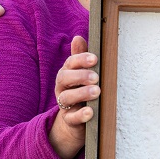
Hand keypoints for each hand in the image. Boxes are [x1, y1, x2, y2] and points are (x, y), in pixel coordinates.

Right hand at [47, 35, 99, 158]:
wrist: (74, 121)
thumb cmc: (81, 91)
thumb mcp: (81, 74)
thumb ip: (80, 58)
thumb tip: (78, 37)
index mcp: (67, 74)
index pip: (69, 64)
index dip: (80, 60)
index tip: (95, 58)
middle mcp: (62, 88)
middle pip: (64, 78)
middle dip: (80, 76)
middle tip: (96, 77)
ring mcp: (64, 105)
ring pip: (66, 98)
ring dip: (81, 93)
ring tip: (97, 92)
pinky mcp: (69, 120)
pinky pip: (72, 118)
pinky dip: (80, 115)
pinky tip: (90, 112)